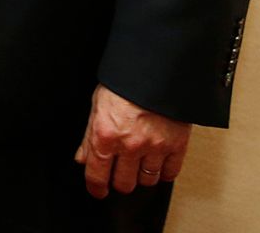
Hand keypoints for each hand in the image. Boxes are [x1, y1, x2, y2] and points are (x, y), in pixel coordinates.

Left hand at [74, 84, 191, 196]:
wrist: (155, 69)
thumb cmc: (123, 84)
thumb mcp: (97, 105)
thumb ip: (89, 136)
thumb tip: (83, 158)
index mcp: (105, 135)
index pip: (97, 175)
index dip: (96, 187)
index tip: (98, 191)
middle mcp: (129, 145)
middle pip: (124, 183)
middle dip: (119, 181)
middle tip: (119, 173)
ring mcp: (154, 147)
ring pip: (147, 181)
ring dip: (141, 177)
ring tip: (139, 165)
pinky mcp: (176, 145)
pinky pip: (170, 173)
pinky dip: (163, 172)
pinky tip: (158, 163)